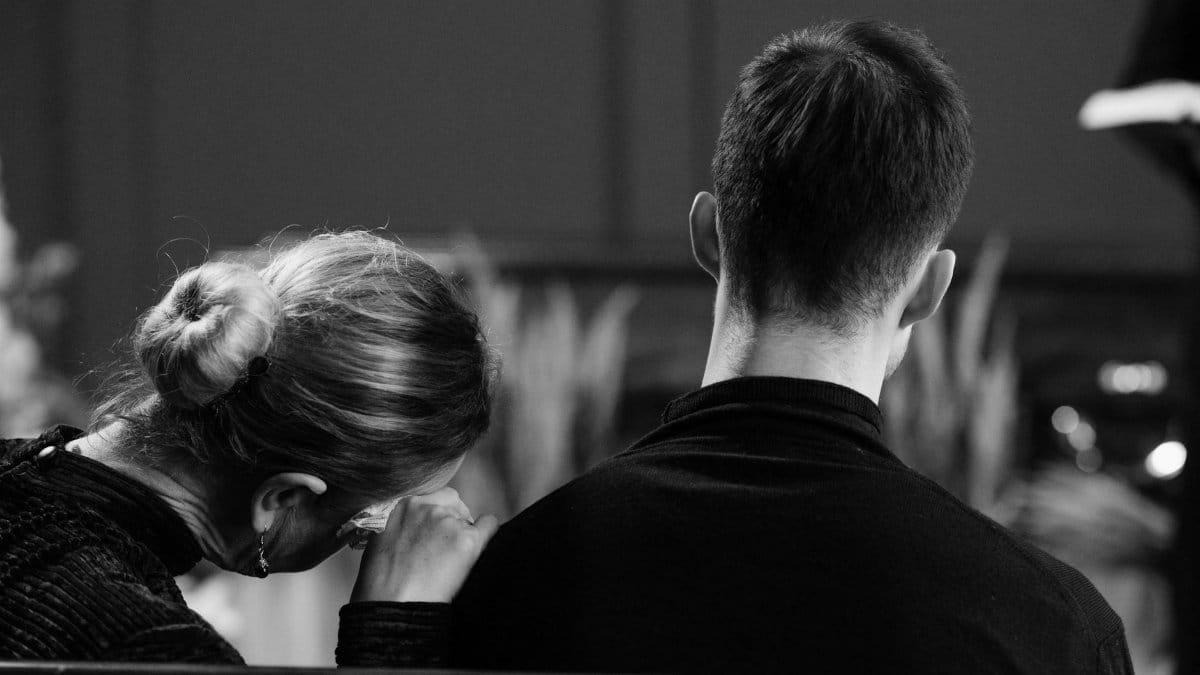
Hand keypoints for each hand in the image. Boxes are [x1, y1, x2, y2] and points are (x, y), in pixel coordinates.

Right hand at [351, 487, 498, 603]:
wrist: (392, 606)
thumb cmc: (380, 583)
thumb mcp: (382, 540)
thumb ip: (402, 525)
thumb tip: (416, 529)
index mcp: (404, 505)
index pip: (435, 497)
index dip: (439, 513)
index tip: (436, 531)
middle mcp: (427, 507)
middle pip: (454, 504)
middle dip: (454, 520)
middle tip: (446, 547)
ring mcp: (448, 522)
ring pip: (468, 519)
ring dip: (464, 535)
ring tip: (451, 562)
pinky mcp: (467, 539)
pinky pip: (489, 525)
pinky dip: (488, 533)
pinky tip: (478, 548)